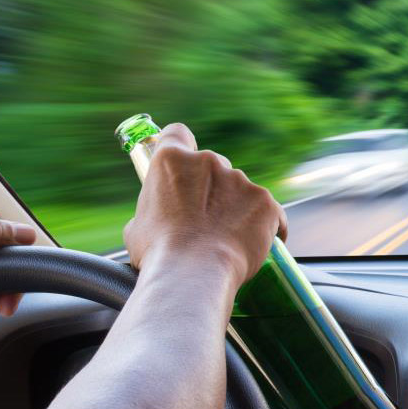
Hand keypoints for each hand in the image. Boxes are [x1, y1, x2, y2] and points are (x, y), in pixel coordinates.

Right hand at [124, 123, 286, 293]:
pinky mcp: (266, 202)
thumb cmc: (160, 254)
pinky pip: (269, 212)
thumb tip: (158, 218)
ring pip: (241, 190)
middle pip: (214, 166)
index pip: (177, 134)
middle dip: (212, 189)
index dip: (180, 147)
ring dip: (237, 208)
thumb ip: (153, 210)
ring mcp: (241, 181)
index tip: (184, 163)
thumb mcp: (137, 227)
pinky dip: (265, 225)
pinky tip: (255, 243)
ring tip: (227, 240)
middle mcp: (209, 162)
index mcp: (172, 161)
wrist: (194, 274)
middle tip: (205, 220)